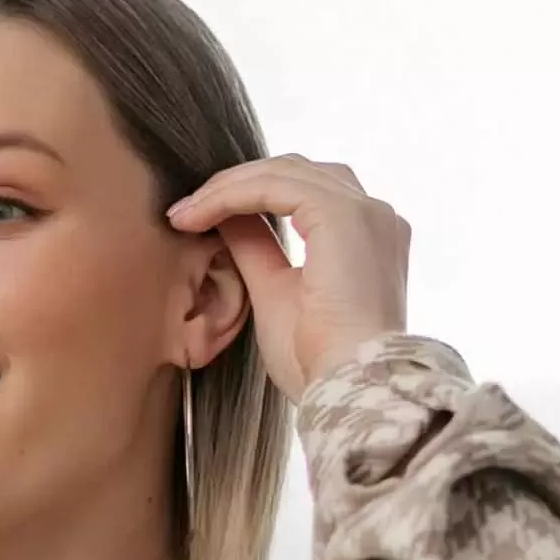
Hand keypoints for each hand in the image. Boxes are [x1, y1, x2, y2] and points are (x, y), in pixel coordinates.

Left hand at [166, 155, 409, 399]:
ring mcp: (365, 213)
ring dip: (228, 186)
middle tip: (185, 210)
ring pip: (283, 171)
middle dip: (235, 184)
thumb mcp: (273, 292)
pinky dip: (232, 194)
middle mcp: (374, 217)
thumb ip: (255, 248)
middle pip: (295, 171)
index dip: (246, 195)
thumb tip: (225, 218)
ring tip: (186, 212)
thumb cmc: (318, 360)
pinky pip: (276, 185)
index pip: (302, 191)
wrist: (348, 389)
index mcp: (364, 238)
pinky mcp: (344, 216)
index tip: (195, 218)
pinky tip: (198, 214)